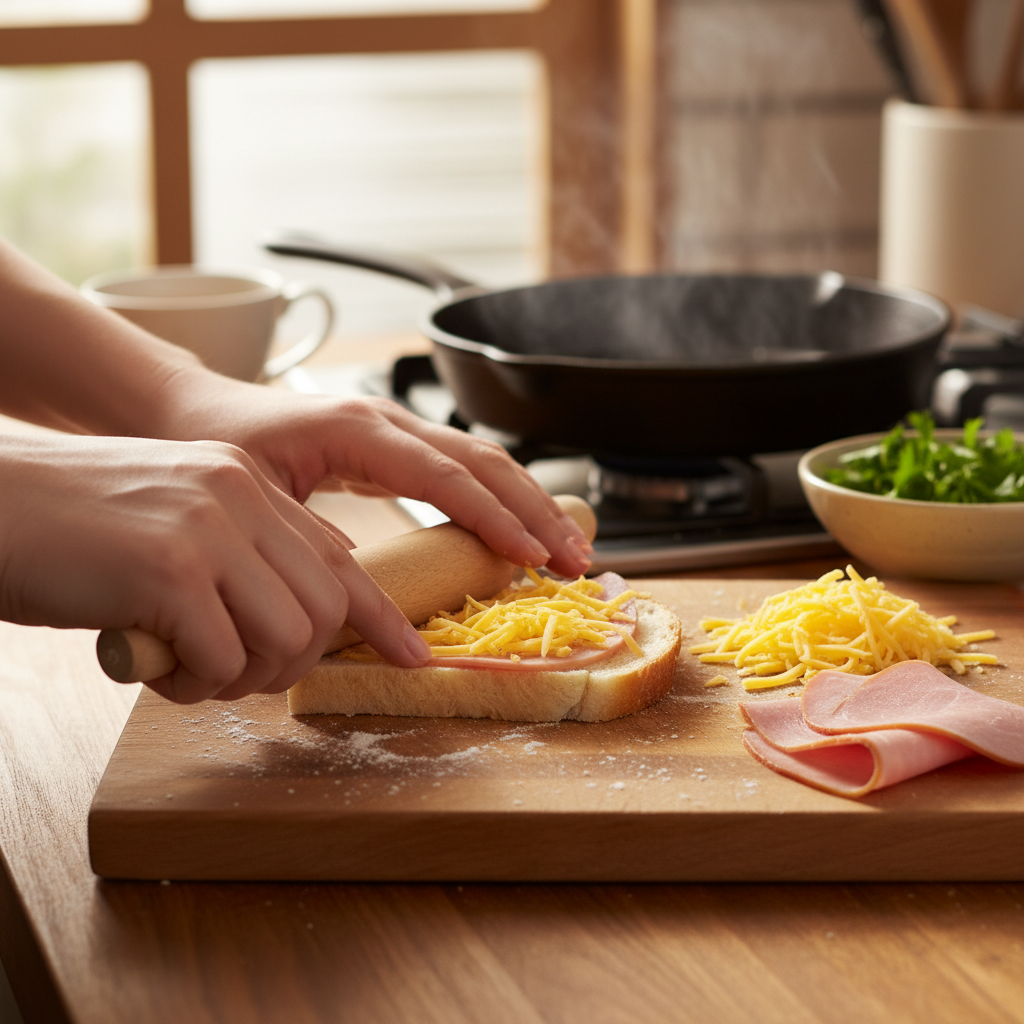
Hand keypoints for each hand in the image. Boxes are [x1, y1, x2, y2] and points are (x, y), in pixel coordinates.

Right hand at [0, 433, 429, 703]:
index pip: (343, 556)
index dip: (381, 616)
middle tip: (234, 671)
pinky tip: (153, 664)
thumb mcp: (176, 521)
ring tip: (188, 666)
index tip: (411, 656)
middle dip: (292, 662)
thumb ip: (243, 552)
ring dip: (243, 676)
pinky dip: (194, 683)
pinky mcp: (169, 570)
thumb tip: (303, 611)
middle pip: (325, 608)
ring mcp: (207, 529)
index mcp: (246, 483)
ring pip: (288, 637)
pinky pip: (222, 659)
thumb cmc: (73, 528)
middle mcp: (237, 496)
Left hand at [151, 372, 593, 578]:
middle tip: (576, 558)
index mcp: (358, 430)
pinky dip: (501, 499)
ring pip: (484, 461)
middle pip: (484, 461)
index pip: (447, 475)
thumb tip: (364, 596)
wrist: (193, 409)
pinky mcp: (395, 445)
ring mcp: (395, 429)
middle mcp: (387, 422)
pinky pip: (463, 468)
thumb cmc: (215, 446)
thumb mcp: (256, 496)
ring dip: (530, 504)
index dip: (495, 517)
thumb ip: (312, 537)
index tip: (532, 556)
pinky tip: (521, 530)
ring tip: (568, 547)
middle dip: (536, 511)